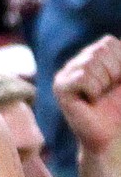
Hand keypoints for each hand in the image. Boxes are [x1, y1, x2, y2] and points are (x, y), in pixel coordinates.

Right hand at [55, 35, 120, 154]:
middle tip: (106, 91)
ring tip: (98, 97)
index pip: (108, 43)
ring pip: (91, 63)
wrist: (111, 133)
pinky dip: (93, 90)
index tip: (117, 82)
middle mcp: (77, 61)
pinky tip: (89, 101)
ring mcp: (65, 74)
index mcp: (94, 54)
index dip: (119, 63)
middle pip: (100, 50)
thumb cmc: (120, 105)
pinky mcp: (60, 88)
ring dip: (103, 83)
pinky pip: (82, 77)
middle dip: (112, 72)